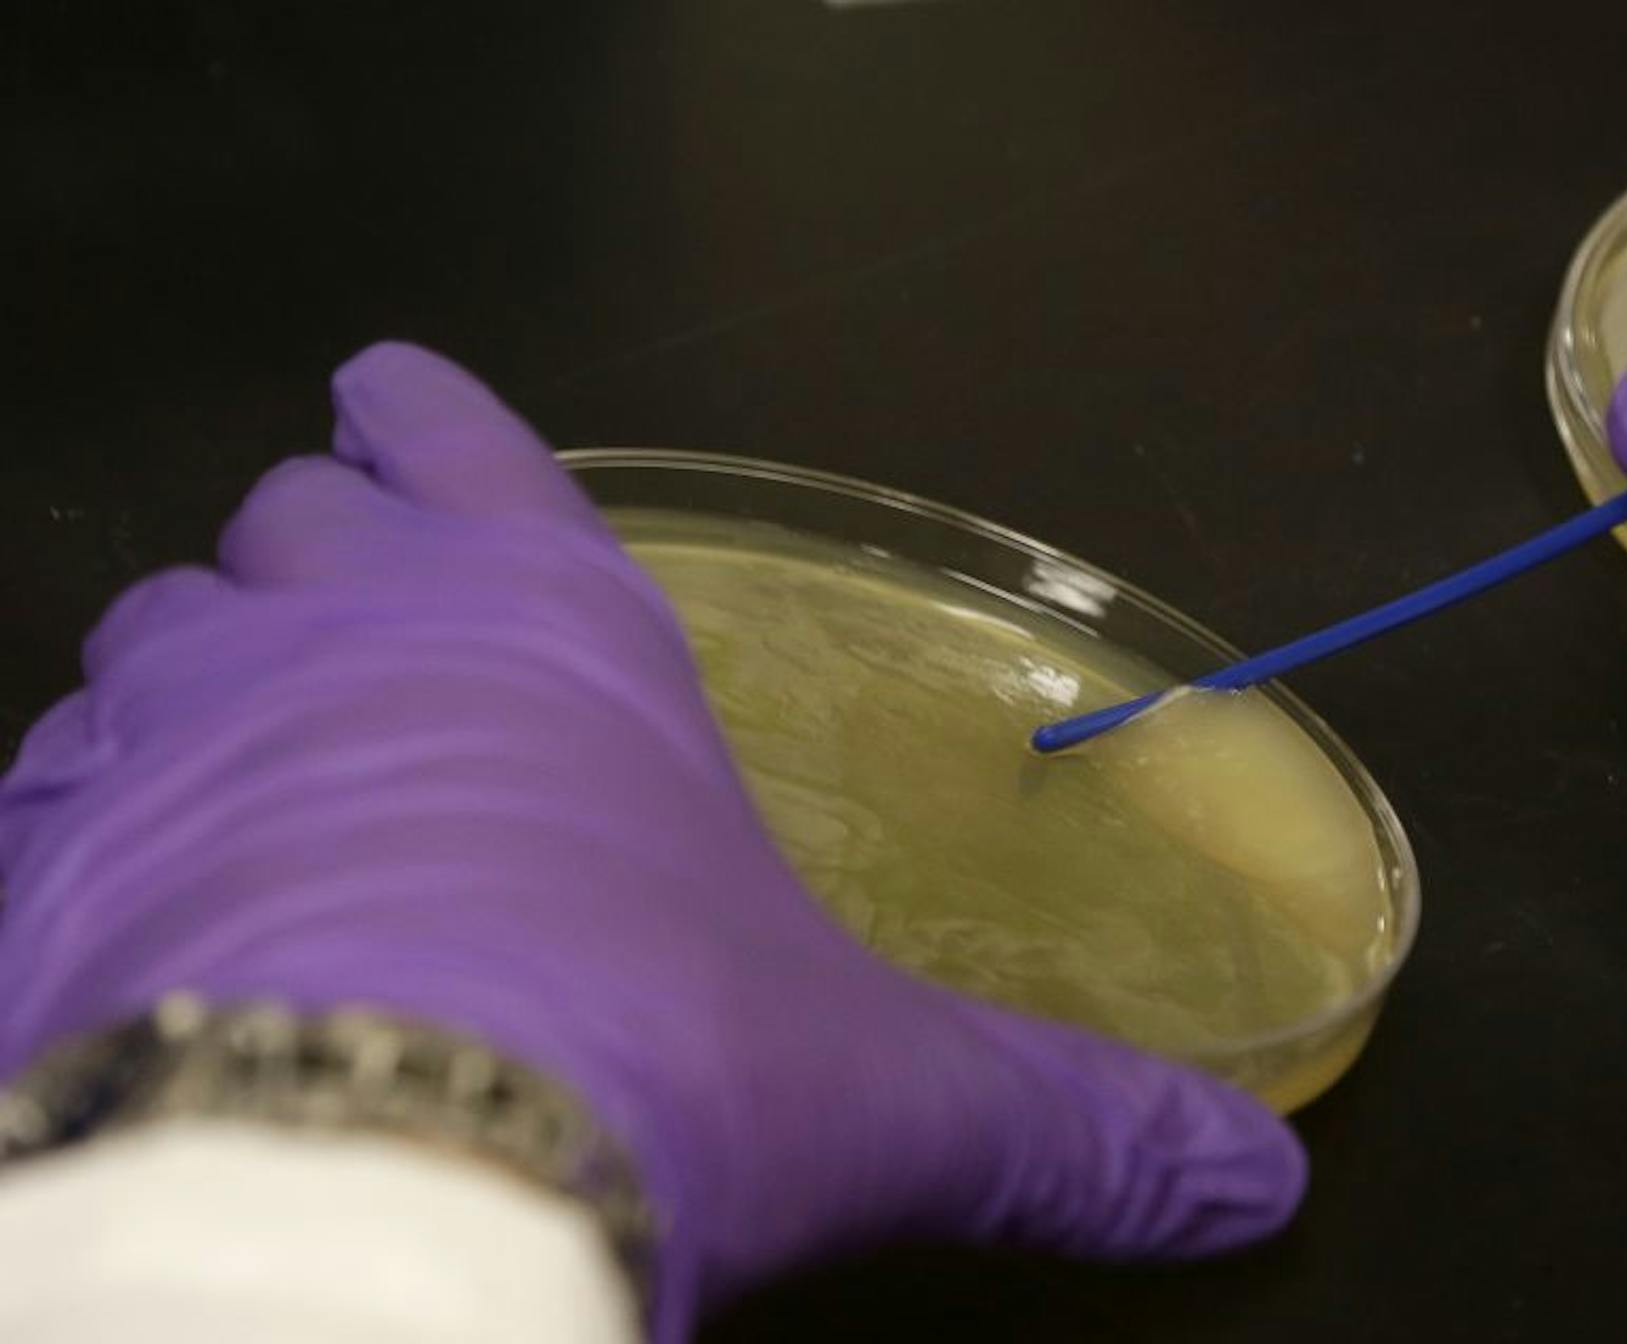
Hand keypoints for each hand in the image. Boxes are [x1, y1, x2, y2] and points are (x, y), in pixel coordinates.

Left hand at [0, 345, 1301, 1340]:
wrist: (366, 1186)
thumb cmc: (641, 1054)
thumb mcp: (884, 1092)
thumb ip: (1069, 1123)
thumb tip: (1255, 1181)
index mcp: (535, 619)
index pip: (452, 431)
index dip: (431, 423)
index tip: (406, 418)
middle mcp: (331, 633)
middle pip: (284, 519)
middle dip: (320, 563)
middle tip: (365, 648)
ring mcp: (162, 740)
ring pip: (148, 642)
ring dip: (196, 694)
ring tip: (252, 789)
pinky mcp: (40, 875)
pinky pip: (38, 805)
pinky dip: (83, 840)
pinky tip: (137, 925)